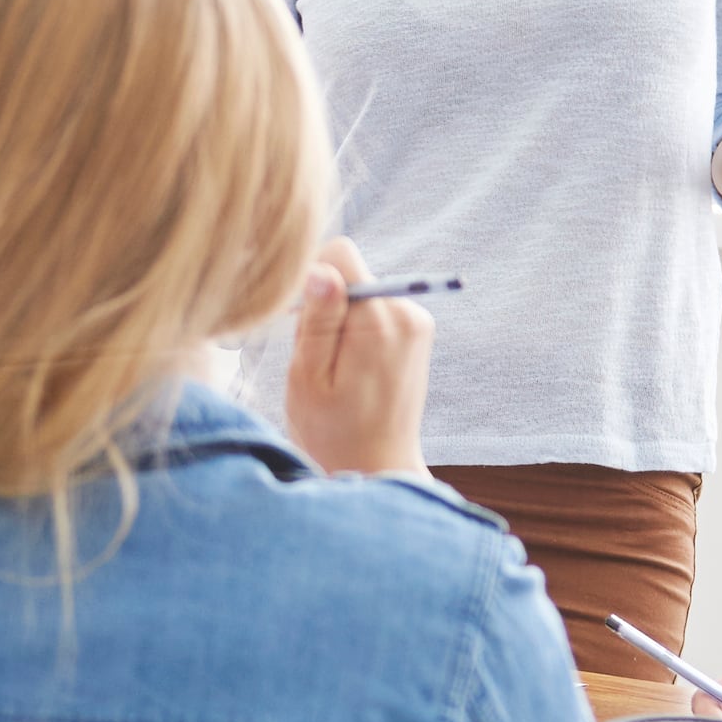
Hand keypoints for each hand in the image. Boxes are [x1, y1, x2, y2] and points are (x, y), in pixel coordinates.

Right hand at [285, 238, 433, 476]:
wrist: (377, 468)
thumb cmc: (333, 432)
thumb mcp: (308, 378)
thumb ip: (316, 320)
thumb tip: (321, 270)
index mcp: (380, 320)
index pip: (340, 253)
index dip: (312, 281)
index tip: (305, 324)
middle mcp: (408, 312)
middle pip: (350, 273)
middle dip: (325, 307)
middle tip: (320, 360)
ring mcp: (417, 322)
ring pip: (360, 293)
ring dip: (339, 323)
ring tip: (336, 371)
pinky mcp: (416, 332)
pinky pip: (374, 311)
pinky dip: (355, 333)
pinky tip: (352, 371)